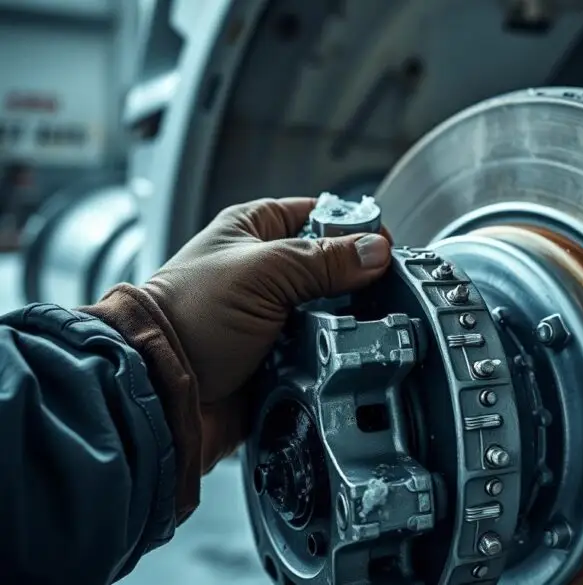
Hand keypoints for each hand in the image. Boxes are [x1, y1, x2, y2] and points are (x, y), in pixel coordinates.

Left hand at [143, 197, 391, 464]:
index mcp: (255, 230)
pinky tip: (341, 357)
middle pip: (333, 267)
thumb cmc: (187, 318)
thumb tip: (376, 251)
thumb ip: (324, 260)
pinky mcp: (281, 356)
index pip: (320, 214)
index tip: (382, 248)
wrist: (161, 391)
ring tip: (357, 330)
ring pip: (333, 313)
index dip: (354, 228)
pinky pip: (323, 351)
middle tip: (377, 294)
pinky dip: (334, 355)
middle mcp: (266, 271)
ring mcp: (274, 316)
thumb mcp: (263, 272)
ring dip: (346, 323)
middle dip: (356, 283)